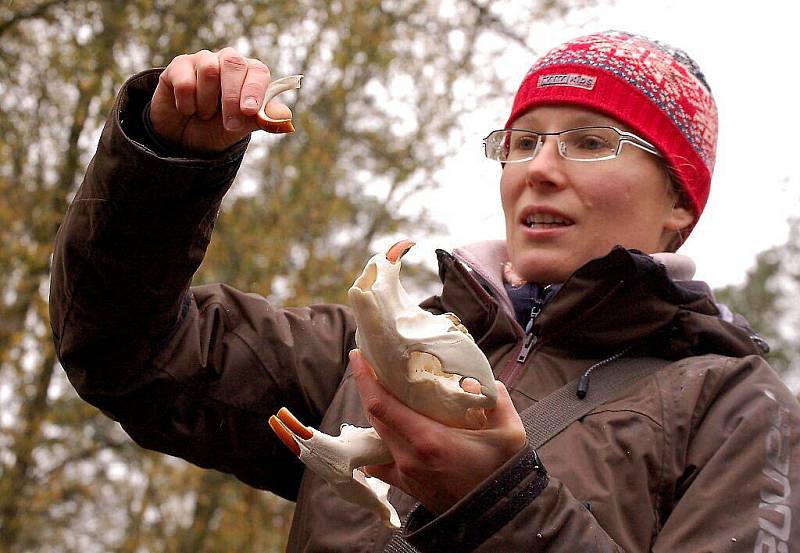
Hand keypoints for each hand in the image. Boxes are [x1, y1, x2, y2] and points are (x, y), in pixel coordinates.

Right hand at [150, 48, 292, 153]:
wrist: (185, 139)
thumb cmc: (219, 128)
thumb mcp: (243, 127)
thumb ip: (264, 120)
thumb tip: (287, 119)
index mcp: (250, 74)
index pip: (259, 71)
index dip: (255, 90)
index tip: (249, 111)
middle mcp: (228, 62)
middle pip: (233, 63)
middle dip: (232, 98)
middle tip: (230, 124)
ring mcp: (203, 61)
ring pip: (209, 70)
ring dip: (208, 102)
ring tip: (205, 113)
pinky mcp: (179, 66)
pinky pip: (185, 82)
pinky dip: (187, 103)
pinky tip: (187, 109)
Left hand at [350, 350, 526, 513]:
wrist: (498, 518)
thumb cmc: (502, 474)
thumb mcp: (509, 432)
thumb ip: (496, 399)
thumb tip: (478, 380)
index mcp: (428, 439)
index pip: (381, 405)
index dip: (365, 379)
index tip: (359, 357)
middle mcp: (409, 457)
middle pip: (374, 417)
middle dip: (369, 389)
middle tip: (372, 366)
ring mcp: (405, 473)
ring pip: (377, 436)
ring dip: (376, 414)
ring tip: (382, 393)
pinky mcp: (407, 486)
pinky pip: (380, 463)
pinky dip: (377, 446)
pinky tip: (383, 434)